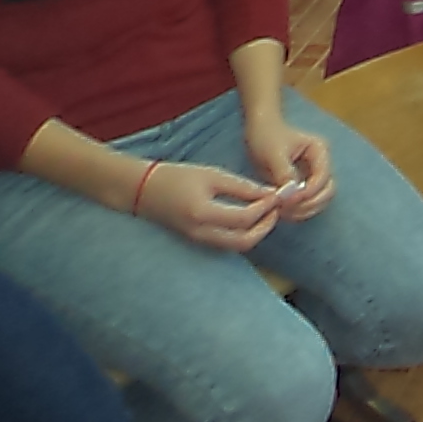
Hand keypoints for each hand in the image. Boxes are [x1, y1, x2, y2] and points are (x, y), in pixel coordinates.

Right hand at [133, 160, 281, 251]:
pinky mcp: (198, 240)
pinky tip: (251, 217)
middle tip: (276, 208)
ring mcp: (198, 240)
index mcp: (202, 213)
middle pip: (243, 242)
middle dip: (266, 227)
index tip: (278, 194)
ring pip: (236, 246)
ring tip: (267, 211)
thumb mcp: (212, 175)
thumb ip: (241, 186)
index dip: (266, 208)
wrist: (144, 191)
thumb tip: (269, 193)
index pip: (244, 218)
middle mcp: (200, 233)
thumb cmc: (177, 177)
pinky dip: (243, 234)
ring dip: (256, 232)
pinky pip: (227, 243)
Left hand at [243, 116, 334, 221]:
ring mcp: (314, 175)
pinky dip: (299, 210)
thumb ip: (284, 173)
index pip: (323, 177)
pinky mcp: (304, 184)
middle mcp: (322, 164)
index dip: (309, 192)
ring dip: (305, 210)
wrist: (259, 130)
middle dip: (309, 203)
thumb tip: (291, 195)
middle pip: (328, 190)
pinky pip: (308, 202)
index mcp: (319, 151)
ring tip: (283, 212)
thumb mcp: (274, 153)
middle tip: (287, 210)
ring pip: (320, 199)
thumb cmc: (266, 136)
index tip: (288, 200)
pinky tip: (283, 211)